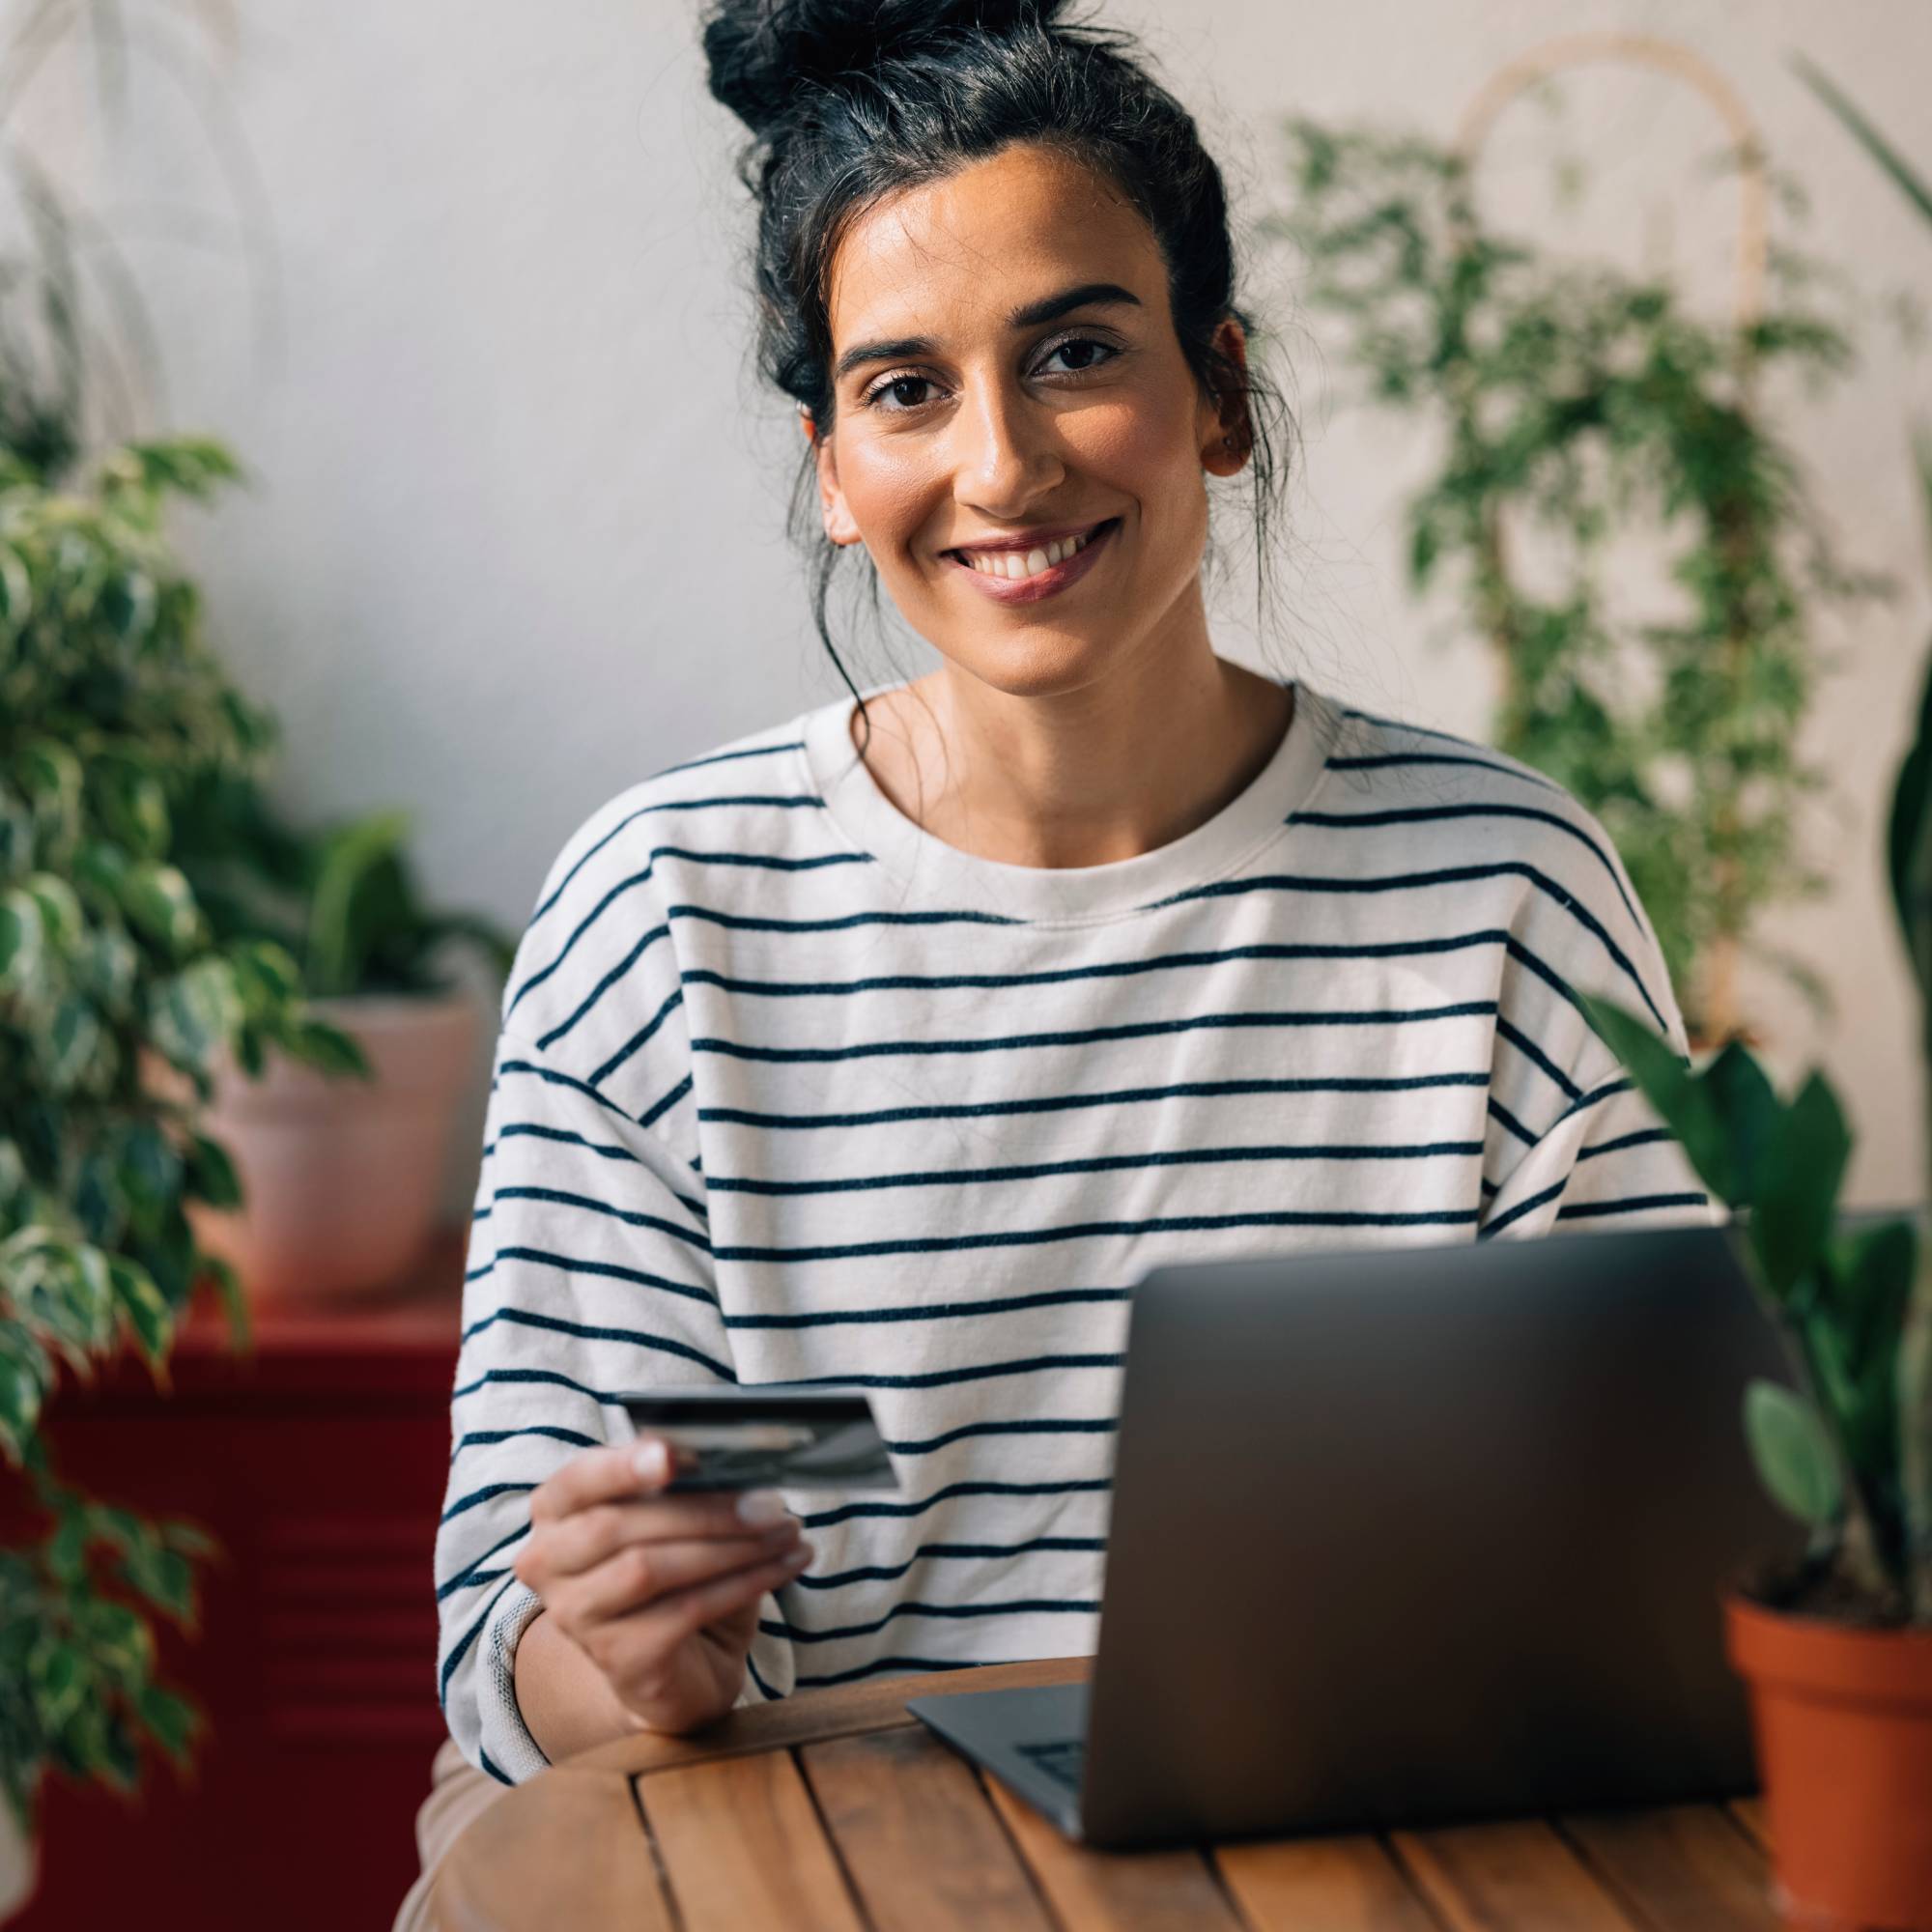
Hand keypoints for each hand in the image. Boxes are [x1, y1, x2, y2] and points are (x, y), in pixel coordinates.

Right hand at [512, 1436, 813, 1733]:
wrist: (677, 1668)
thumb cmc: (675, 1574)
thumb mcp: (675, 1519)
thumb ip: (678, 1483)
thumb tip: (717, 1449)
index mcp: (557, 1511)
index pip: (578, 1481)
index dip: (623, 1467)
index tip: (672, 1455)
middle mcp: (549, 1564)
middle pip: (618, 1526)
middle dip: (703, 1509)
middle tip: (770, 1502)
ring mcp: (578, 1616)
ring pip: (651, 1568)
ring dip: (731, 1547)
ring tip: (786, 1532)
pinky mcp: (619, 1659)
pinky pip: (685, 1610)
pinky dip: (744, 1583)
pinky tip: (783, 1567)